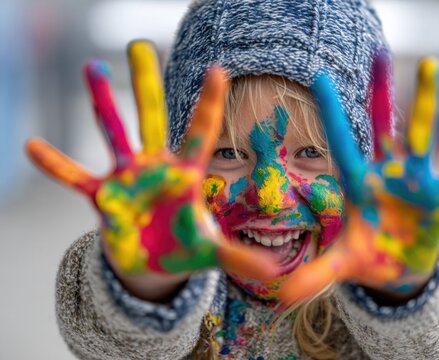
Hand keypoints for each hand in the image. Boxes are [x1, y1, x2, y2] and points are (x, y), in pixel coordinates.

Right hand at [26, 40, 276, 281]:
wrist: (154, 263)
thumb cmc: (185, 248)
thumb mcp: (212, 252)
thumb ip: (238, 256)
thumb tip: (272, 268)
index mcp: (186, 175)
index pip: (201, 133)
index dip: (208, 104)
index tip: (219, 70)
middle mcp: (155, 167)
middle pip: (151, 119)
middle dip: (146, 84)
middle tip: (140, 45)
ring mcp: (127, 178)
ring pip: (113, 134)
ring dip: (102, 104)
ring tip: (92, 68)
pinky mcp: (104, 197)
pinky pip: (75, 177)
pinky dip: (56, 165)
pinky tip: (32, 146)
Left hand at [280, 52, 438, 303]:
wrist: (396, 269)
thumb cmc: (366, 257)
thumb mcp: (340, 265)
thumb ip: (315, 276)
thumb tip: (279, 297)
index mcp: (357, 185)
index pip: (340, 142)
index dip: (331, 111)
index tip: (319, 76)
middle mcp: (385, 175)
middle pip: (381, 125)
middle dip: (380, 91)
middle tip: (379, 51)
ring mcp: (414, 182)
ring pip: (421, 135)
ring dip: (426, 102)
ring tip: (430, 64)